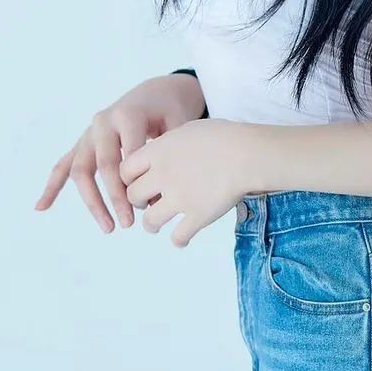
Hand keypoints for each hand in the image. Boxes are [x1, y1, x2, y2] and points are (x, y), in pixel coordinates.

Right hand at [34, 73, 206, 232]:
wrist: (156, 91)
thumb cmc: (170, 110)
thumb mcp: (179, 124)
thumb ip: (169, 155)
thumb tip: (155, 201)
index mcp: (127, 114)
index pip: (127, 155)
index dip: (136, 182)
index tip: (149, 206)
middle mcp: (103, 121)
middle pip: (103, 165)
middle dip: (115, 197)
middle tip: (129, 223)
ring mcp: (89, 132)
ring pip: (80, 170)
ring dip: (91, 201)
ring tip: (108, 227)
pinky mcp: (83, 142)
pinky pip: (64, 165)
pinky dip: (52, 185)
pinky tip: (41, 207)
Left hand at [119, 117, 253, 246]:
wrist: (246, 153)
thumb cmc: (223, 137)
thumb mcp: (187, 129)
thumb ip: (169, 144)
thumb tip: (162, 152)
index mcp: (158, 152)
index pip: (125, 170)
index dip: (128, 179)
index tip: (136, 182)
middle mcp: (163, 176)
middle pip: (133, 196)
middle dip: (137, 202)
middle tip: (145, 203)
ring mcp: (179, 198)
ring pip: (150, 221)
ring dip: (151, 225)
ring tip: (155, 226)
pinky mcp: (198, 216)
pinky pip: (178, 237)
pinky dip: (178, 240)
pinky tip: (182, 238)